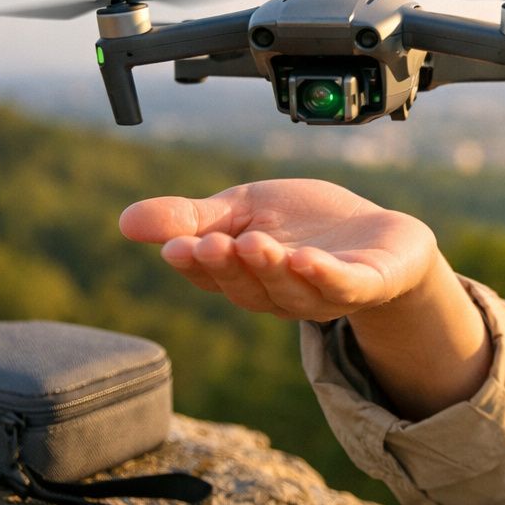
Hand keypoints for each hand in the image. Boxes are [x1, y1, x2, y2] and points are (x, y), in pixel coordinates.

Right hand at [119, 178, 443, 322]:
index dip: (192, 263)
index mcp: (246, 277)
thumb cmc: (306, 225)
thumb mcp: (242, 211)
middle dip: (227, 266)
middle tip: (211, 243)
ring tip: (254, 243)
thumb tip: (125, 221)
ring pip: (290, 290)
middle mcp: (280, 294)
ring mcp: (323, 293)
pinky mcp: (365, 286)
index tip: (174, 246)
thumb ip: (191, 217)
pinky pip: (341, 287)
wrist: (380, 233)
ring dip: (269, 268)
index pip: (211, 276)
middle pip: (247, 288)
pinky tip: (306, 258)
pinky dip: (323, 275)